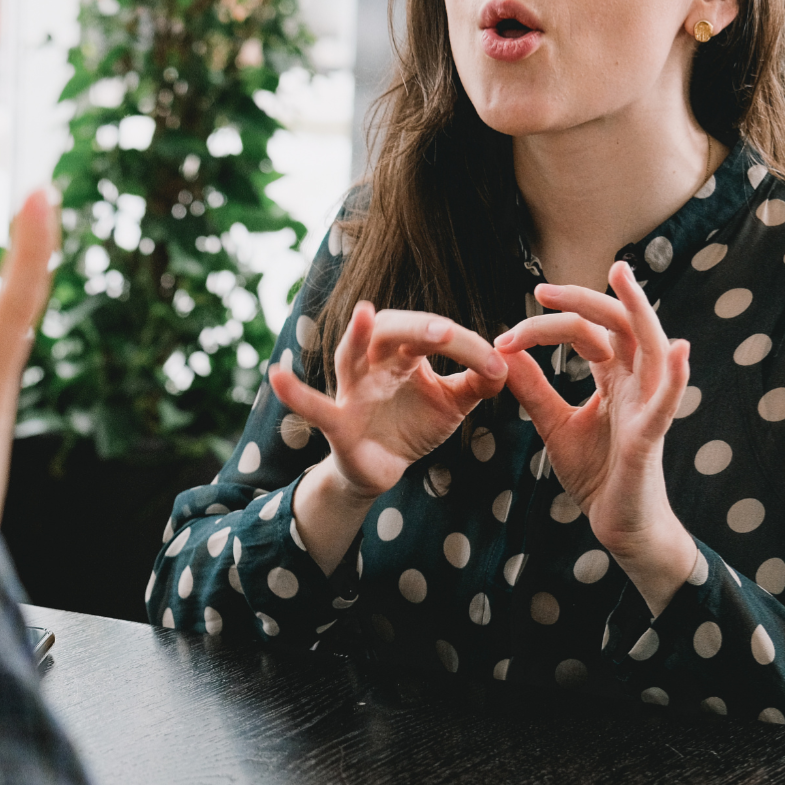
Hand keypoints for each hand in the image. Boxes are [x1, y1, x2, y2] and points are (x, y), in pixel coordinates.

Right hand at [270, 303, 508, 500]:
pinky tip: (275, 378)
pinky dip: (295, 394)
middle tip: (444, 332)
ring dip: (356, 335)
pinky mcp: (336, 422)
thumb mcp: (452, 403)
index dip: (466, 347)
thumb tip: (509, 363)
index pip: (434, 335)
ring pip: (350, 355)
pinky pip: (314, 407)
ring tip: (362, 315)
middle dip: (417, 328)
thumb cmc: (413, 424)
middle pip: (390, 330)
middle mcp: (374, 362)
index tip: (497, 366)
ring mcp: (351, 390)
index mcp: (405, 353)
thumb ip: (479, 382)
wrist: (382, 469)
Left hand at [494, 261, 697, 612]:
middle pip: (618, 326)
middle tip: (542, 289)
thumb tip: (503, 352)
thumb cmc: (596, 473)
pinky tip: (679, 350)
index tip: (505, 335)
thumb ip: (534, 389)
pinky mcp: (651, 438)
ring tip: (624, 279)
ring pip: (651, 347)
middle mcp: (636, 384)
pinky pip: (668, 403)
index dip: (547, 325)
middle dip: (583, 301)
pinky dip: (675, 377)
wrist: (617, 524)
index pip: (586, 333)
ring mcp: (648, 407)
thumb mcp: (554, 424)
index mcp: (614, 379)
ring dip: (638, 311)